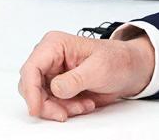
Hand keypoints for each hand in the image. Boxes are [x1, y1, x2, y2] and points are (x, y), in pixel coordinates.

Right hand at [18, 31, 155, 121]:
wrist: (128, 69)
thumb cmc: (116, 60)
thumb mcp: (99, 69)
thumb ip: (75, 79)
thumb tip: (55, 88)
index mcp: (55, 44)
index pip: (31, 68)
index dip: (30, 91)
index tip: (37, 109)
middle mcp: (49, 57)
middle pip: (31, 86)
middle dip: (49, 103)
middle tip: (67, 112)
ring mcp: (52, 72)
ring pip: (40, 98)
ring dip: (60, 107)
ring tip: (83, 104)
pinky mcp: (57, 86)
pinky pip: (51, 103)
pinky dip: (65, 109)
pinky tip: (83, 103)